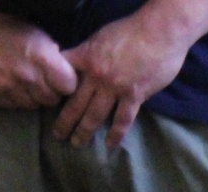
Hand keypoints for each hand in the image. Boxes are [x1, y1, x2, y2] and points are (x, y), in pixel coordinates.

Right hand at [0, 6, 76, 108]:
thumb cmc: (14, 30)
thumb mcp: (42, 39)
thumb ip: (56, 60)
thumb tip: (70, 78)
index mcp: (44, 60)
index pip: (69, 87)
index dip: (66, 84)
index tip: (60, 80)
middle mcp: (29, 76)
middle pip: (52, 100)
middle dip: (50, 92)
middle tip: (41, 81)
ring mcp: (10, 86)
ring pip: (33, 106)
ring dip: (32, 97)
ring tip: (25, 83)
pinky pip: (14, 106)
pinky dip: (15, 99)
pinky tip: (12, 85)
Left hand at [54, 8, 191, 146]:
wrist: (159, 32)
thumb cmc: (131, 30)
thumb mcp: (100, 37)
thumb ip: (89, 53)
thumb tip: (81, 63)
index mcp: (85, 58)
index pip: (62, 78)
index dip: (54, 91)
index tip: (49, 104)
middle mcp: (96, 75)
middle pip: (75, 103)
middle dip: (64, 121)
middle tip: (58, 135)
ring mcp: (115, 87)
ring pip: (95, 115)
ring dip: (84, 132)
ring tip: (77, 144)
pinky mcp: (134, 95)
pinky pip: (123, 120)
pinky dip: (116, 134)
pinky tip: (110, 145)